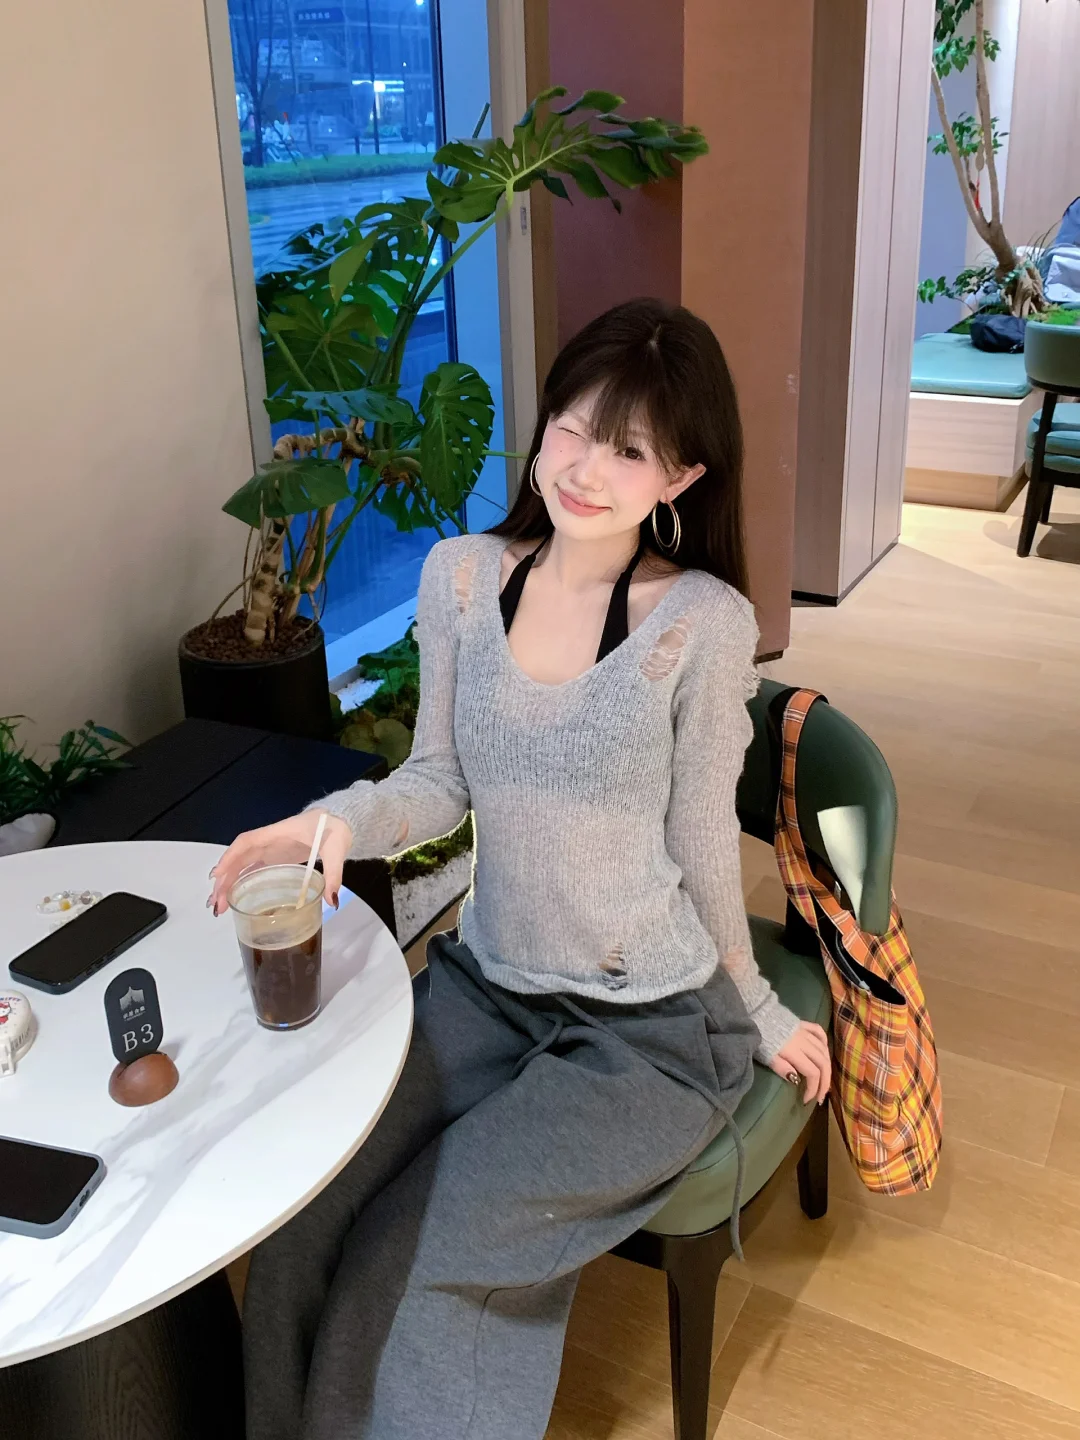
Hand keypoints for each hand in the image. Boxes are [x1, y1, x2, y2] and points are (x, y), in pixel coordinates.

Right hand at [208, 811, 353, 915]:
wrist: (341, 819)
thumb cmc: (336, 828)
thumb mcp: (336, 850)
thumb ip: (334, 874)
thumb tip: (332, 901)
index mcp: (278, 833)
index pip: (247, 842)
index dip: (230, 857)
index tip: (217, 875)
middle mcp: (269, 840)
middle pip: (239, 857)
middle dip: (224, 879)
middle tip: (216, 903)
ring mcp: (271, 848)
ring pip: (242, 864)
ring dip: (228, 882)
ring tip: (219, 905)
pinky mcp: (276, 856)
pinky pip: (252, 867)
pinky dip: (240, 880)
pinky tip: (233, 895)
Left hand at [768, 1021, 830, 1105]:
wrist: (757, 1013)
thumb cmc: (760, 1039)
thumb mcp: (766, 1056)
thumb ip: (781, 1067)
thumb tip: (796, 1080)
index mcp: (795, 1051)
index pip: (812, 1073)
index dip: (813, 1089)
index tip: (806, 1100)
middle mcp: (805, 1042)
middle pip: (823, 1064)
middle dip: (824, 1083)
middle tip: (820, 1096)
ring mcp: (806, 1032)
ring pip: (824, 1050)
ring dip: (826, 1066)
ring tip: (823, 1079)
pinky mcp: (804, 1024)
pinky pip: (819, 1032)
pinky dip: (824, 1042)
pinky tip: (824, 1051)